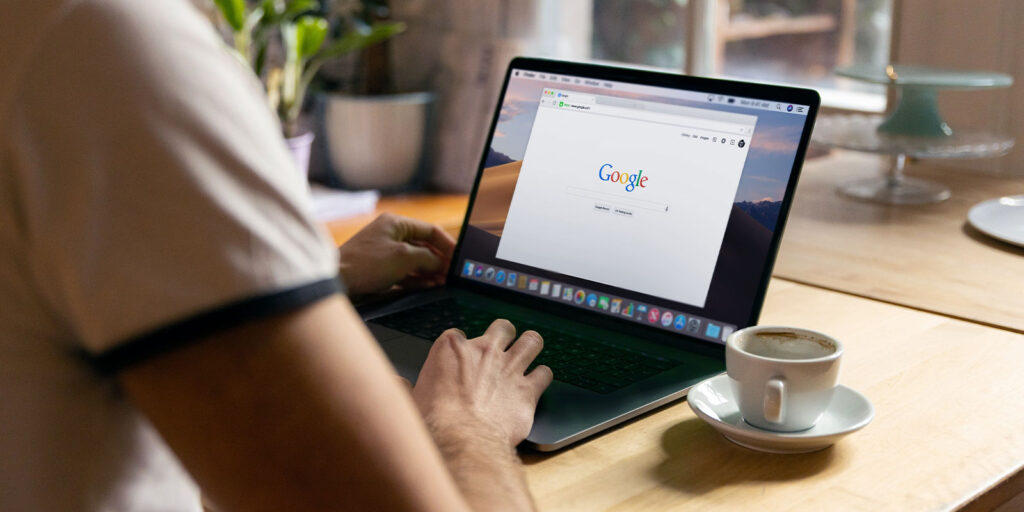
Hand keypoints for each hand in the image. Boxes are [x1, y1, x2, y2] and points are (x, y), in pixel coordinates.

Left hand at [337, 213, 455, 296]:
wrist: (337, 280)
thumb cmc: (366, 263)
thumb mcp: (404, 258)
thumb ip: (428, 258)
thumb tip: (441, 263)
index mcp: (396, 223)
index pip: (430, 230)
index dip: (447, 244)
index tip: (458, 258)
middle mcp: (391, 234)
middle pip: (424, 246)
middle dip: (439, 261)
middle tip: (452, 275)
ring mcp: (385, 252)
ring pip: (415, 261)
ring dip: (429, 272)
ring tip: (443, 283)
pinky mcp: (380, 269)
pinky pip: (404, 272)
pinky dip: (417, 279)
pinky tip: (428, 286)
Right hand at [412, 320, 553, 447]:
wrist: (462, 440)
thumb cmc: (435, 422)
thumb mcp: (410, 400)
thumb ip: (404, 387)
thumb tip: (395, 383)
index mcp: (451, 348)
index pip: (459, 334)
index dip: (461, 347)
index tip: (460, 359)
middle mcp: (484, 351)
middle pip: (502, 328)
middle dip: (504, 335)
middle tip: (502, 346)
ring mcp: (509, 367)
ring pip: (531, 341)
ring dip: (531, 345)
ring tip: (529, 351)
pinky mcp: (528, 390)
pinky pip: (545, 373)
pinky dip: (542, 377)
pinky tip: (538, 381)